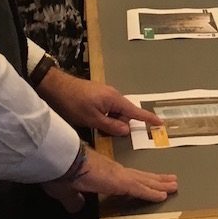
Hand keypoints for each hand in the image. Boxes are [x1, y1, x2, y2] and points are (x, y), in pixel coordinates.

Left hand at [37, 68, 160, 135]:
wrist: (56, 87)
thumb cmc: (74, 103)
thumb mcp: (92, 119)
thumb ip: (111, 126)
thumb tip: (126, 131)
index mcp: (115, 99)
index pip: (136, 111)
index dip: (148, 118)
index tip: (160, 123)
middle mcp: (113, 95)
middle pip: (124, 114)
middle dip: (118, 124)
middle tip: (101, 129)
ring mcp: (105, 94)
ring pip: (114, 112)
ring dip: (108, 120)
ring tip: (92, 123)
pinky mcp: (97, 95)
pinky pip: (107, 108)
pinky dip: (103, 116)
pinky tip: (90, 119)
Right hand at [41, 147, 177, 212]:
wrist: (61, 160)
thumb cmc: (61, 170)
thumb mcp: (68, 190)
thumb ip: (74, 199)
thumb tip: (75, 205)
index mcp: (104, 172)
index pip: (127, 178)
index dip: (140, 180)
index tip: (149, 181)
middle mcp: (114, 171)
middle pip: (141, 177)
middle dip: (156, 180)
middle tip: (171, 181)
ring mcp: (118, 175)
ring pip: (144, 181)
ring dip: (160, 185)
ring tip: (173, 186)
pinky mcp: (119, 181)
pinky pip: (139, 189)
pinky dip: (151, 193)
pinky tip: (162, 196)